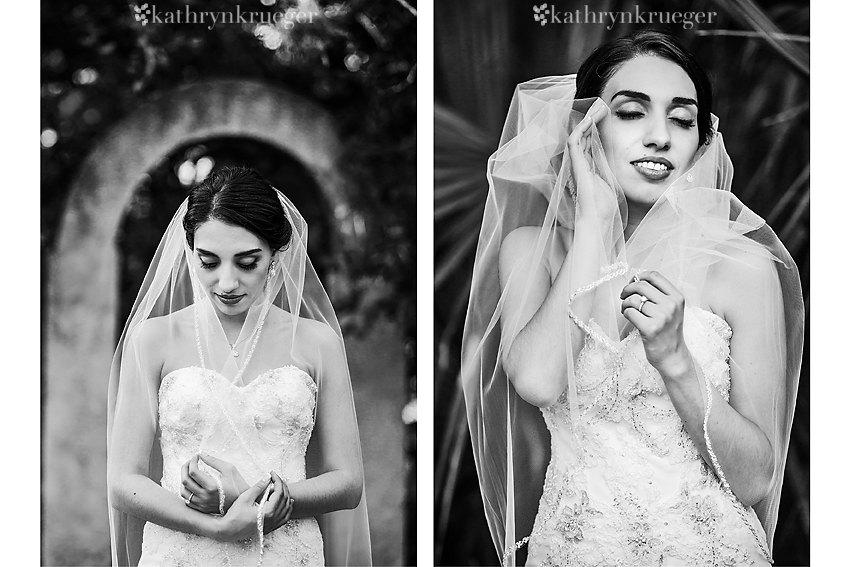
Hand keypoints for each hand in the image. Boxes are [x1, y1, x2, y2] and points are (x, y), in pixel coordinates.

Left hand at [180, 453, 248, 514]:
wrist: (242, 502)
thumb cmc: (238, 485)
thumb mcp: (229, 469)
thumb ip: (214, 461)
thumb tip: (201, 454)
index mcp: (211, 486)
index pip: (193, 472)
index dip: (192, 461)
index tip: (196, 456)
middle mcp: (204, 497)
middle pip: (185, 481)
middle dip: (185, 468)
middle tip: (190, 462)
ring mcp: (202, 504)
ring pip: (183, 492)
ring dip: (183, 480)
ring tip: (190, 473)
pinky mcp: (202, 509)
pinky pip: (187, 501)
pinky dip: (186, 491)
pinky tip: (191, 485)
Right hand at [215, 472, 294, 541]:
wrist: (228, 531)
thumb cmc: (235, 515)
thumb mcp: (246, 498)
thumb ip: (259, 487)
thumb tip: (268, 477)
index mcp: (269, 512)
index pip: (279, 492)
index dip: (277, 480)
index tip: (271, 473)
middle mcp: (273, 519)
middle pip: (285, 499)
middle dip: (282, 486)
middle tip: (275, 478)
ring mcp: (273, 525)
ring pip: (287, 508)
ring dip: (286, 496)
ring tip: (280, 486)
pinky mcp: (270, 528)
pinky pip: (284, 518)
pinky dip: (288, 509)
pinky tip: (288, 502)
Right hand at [567, 99, 617, 220]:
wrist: (598, 219)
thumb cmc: (606, 207)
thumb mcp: (615, 183)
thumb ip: (617, 173)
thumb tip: (635, 164)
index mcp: (589, 168)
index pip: (589, 142)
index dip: (595, 128)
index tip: (606, 115)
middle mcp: (580, 164)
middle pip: (583, 136)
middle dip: (591, 120)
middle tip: (602, 107)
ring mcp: (576, 164)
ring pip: (578, 135)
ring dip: (587, 120)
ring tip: (598, 108)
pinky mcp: (576, 165)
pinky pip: (574, 142)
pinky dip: (581, 129)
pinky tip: (590, 119)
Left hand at [620, 271, 692, 378]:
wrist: (673, 356)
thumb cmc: (668, 332)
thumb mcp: (671, 309)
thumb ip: (659, 294)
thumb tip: (636, 279)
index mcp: (677, 297)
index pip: (655, 276)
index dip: (640, 276)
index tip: (633, 281)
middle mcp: (671, 305)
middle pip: (641, 285)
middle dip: (628, 288)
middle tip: (623, 295)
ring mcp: (661, 317)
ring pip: (633, 300)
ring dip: (625, 303)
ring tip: (627, 309)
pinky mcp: (650, 328)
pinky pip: (630, 312)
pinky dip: (625, 313)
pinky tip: (629, 317)